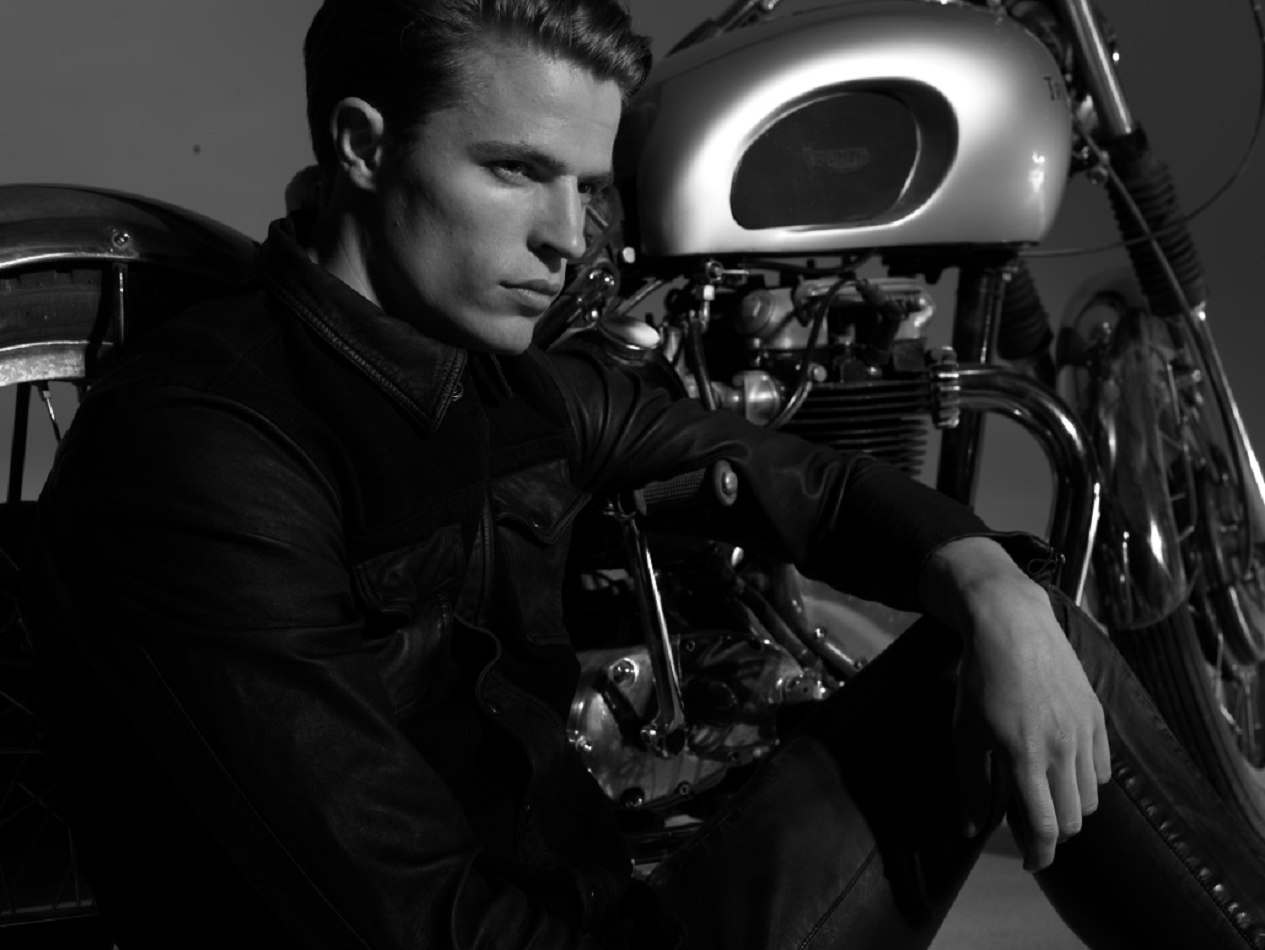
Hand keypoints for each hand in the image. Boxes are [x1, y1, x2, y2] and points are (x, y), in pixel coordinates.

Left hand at [919, 537, 1111, 870]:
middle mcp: (1062, 749)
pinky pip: (1102, 769)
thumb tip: (972, 829)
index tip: (1030, 863)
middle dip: (1052, 832)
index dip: (1039, 855)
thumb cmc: (980, 679)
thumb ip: (971, 784)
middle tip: (1028, 821)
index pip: (1045, 828)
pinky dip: (1085, 779)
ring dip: (1070, 806)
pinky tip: (1062, 766)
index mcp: (1025, 757)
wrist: (1012, 625)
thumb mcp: (963, 731)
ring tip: (1043, 791)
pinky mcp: (1097, 716)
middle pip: (1073, 821)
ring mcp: (1084, 732)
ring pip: (1091, 798)